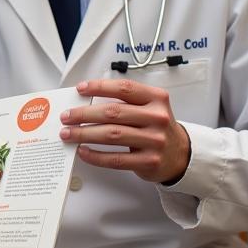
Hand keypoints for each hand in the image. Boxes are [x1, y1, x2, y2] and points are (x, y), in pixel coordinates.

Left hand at [59, 78, 190, 184]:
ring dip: (84, 134)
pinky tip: (83, 151)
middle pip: (113, 112)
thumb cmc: (156, 127)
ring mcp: (154, 140)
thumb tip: (85, 101)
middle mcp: (157, 118)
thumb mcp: (148, 108)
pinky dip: (95, 156)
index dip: (99, 87)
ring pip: (111, 135)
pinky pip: (115, 159)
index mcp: (156, 99)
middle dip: (84, 114)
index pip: (124, 88)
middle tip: (67, 117)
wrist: (180, 154)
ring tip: (68, 134)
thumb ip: (124, 101)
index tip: (80, 89)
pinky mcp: (149, 161)